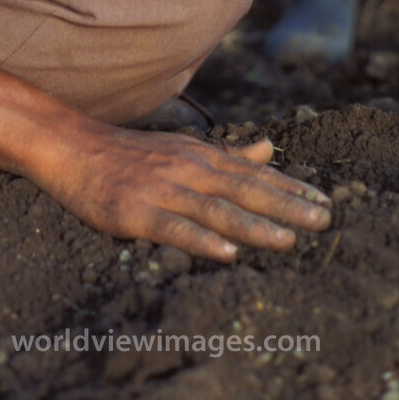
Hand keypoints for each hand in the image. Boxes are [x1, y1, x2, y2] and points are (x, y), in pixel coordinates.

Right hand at [35, 121, 330, 261]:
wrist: (74, 147)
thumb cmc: (131, 152)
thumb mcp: (183, 147)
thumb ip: (229, 154)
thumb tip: (270, 149)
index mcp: (202, 157)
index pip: (255, 174)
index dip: (290, 189)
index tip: (324, 202)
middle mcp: (190, 170)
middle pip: (245, 190)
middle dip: (287, 206)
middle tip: (324, 221)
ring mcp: (165, 190)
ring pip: (217, 209)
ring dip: (254, 224)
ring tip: (288, 240)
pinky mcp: (139, 212)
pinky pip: (176, 228)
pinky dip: (202, 239)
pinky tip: (226, 252)